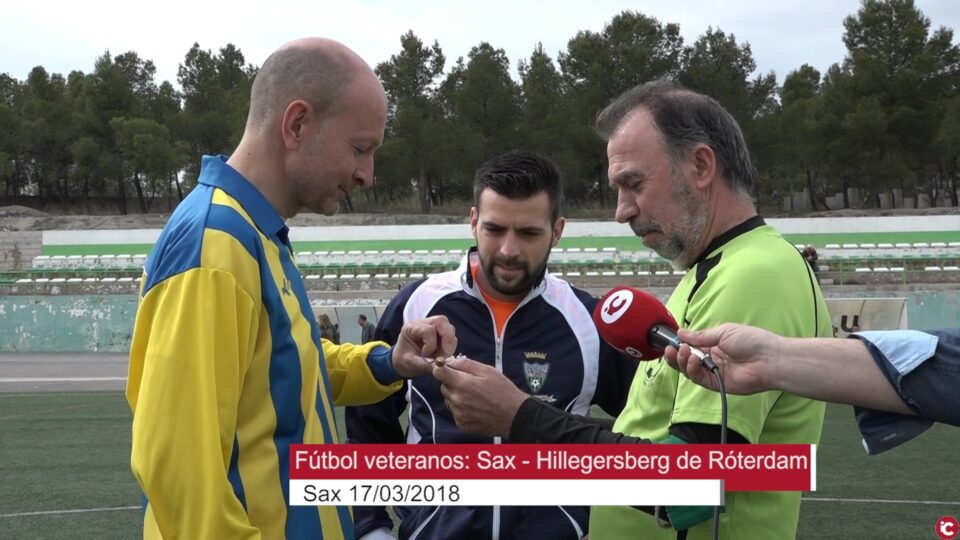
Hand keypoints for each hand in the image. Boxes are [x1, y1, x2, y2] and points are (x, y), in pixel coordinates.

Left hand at [391, 315, 456, 377]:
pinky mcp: (440, 332)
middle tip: (445, 355)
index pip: (428, 330)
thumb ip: (424, 365)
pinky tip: (442, 354)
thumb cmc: (403, 360)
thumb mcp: (410, 363)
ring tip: (441, 356)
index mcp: (411, 327)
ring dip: (449, 344)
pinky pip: (450, 335)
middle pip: (442, 322)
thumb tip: (439, 367)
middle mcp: (423, 323)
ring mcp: (433, 326)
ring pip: (449, 328)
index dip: (431, 345)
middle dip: (447, 340)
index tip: (426, 356)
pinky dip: (449, 346)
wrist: (403, 361)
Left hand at [432, 357, 527, 437]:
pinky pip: (455, 413)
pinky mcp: (461, 424)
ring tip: (474, 397)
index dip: (441, 369)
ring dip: (456, 397)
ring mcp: (458, 414)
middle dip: (452, 383)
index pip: (438, 373)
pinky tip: (475, 408)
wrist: (514, 416)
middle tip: (469, 384)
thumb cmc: (503, 391)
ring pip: (449, 400)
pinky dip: (461, 409)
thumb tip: (451, 361)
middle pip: (443, 387)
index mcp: (462, 384)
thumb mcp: (488, 370)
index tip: (447, 369)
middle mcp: (457, 400)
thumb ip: (466, 364)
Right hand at [663, 323, 779, 394]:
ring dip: (681, 361)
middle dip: (676, 354)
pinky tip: (692, 360)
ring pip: (689, 370)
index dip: (680, 343)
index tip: (672, 339)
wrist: (769, 359)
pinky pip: (698, 378)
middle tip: (671, 348)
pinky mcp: (717, 384)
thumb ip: (700, 336)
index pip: (691, 346)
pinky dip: (691, 369)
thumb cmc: (752, 341)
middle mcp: (712, 359)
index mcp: (714, 344)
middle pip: (686, 360)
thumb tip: (681, 333)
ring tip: (682, 351)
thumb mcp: (723, 332)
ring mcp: (714, 372)